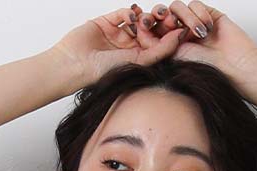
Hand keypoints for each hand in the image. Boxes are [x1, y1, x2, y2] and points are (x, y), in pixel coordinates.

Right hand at [53, 7, 190, 87]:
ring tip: (146, 20)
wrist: (75, 65)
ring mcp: (118, 34)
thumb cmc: (103, 72)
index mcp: (138, 61)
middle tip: (168, 19)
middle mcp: (130, 47)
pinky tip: (132, 17)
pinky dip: (130, 12)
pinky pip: (124, 13)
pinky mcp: (107, 22)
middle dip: (159, 24)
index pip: (159, 46)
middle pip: (150, 31)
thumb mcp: (137, 63)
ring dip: (145, 18)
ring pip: (138, 20)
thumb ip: (158, 52)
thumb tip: (178, 39)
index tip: (182, 30)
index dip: (170, 37)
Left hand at [142, 5, 256, 82]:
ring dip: (185, 17)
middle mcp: (181, 34)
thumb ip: (159, 45)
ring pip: (178, 8)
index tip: (143, 23)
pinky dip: (199, 13)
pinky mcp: (208, 14)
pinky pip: (195, 4)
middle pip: (164, 15)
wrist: (236, 67)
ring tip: (196, 33)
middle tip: (166, 21)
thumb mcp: (176, 58)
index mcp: (170, 47)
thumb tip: (140, 33)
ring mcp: (194, 24)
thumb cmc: (209, 70)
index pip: (153, 30)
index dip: (147, 24)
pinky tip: (206, 29)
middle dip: (162, 16)